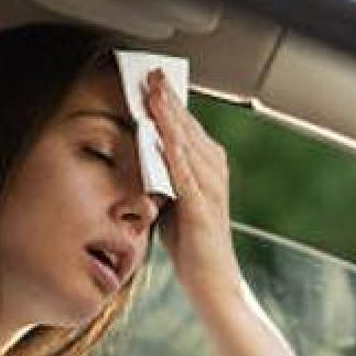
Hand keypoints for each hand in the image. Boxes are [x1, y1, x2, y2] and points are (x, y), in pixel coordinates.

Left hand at [144, 69, 239, 294]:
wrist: (213, 283)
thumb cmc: (192, 245)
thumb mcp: (172, 201)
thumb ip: (162, 176)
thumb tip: (141, 152)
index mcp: (208, 167)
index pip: (186, 126)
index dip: (169, 101)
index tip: (151, 77)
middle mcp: (214, 171)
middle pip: (187, 126)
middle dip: (168, 98)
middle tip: (150, 72)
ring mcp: (211, 187)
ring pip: (187, 142)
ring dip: (169, 116)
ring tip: (153, 91)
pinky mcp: (203, 207)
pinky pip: (185, 172)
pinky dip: (172, 150)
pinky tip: (160, 133)